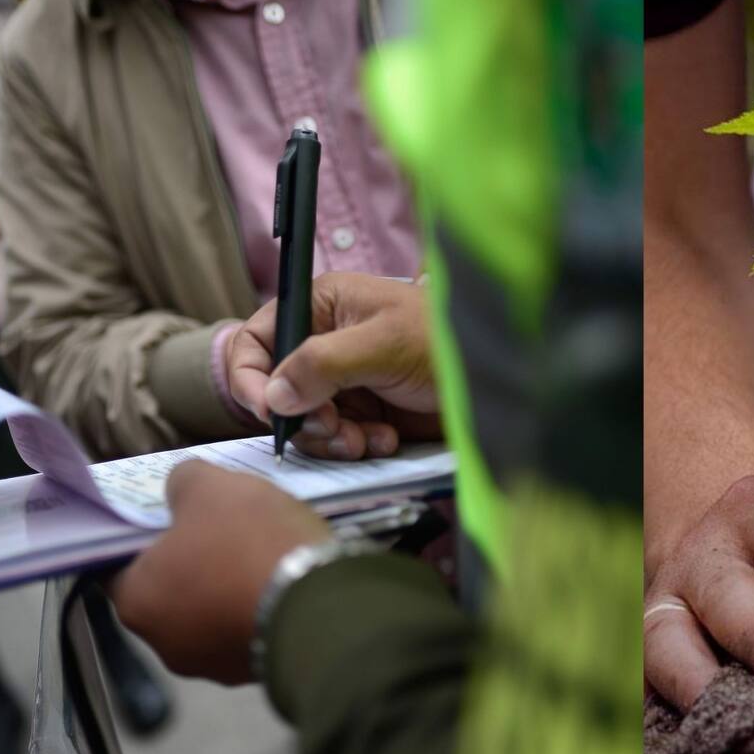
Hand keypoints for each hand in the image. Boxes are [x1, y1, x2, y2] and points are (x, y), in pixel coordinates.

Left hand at [110, 460, 330, 683]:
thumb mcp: (211, 486)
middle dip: (194, 565)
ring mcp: (214, 666)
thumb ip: (182, 481)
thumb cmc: (248, 543)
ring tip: (264, 558)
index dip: (148, 536)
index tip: (177, 517)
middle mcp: (164, 644)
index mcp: (136, 601)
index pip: (121, 565)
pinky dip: (260, 610)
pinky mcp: (257, 673)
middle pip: (170, 592)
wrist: (319, 605)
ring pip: (212, 616)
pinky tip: (285, 583)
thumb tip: (178, 489)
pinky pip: (250, 630)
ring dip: (229, 591)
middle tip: (226, 533)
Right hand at [228, 273, 440, 459]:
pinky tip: (386, 439)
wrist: (500, 377)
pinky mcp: (368, 412)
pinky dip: (357, 445)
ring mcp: (347, 381)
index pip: (258, 340)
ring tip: (366, 439)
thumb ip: (322, 364)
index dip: (252, 377)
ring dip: (332, 438)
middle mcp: (327, 344)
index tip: (270, 412)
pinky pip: (339, 438)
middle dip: (303, 417)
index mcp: (323, 308)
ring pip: (307, 421)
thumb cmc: (445, 341)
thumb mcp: (381, 345)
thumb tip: (274, 394)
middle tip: (334, 427)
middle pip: (279, 391)